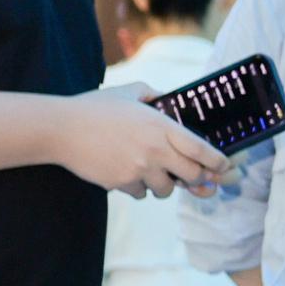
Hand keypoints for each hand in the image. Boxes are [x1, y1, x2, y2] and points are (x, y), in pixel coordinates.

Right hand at [58, 89, 225, 198]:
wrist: (60, 128)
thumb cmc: (95, 107)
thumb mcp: (130, 91)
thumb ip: (154, 95)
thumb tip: (169, 99)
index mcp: (161, 126)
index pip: (202, 150)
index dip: (218, 162)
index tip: (225, 167)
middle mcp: (155, 149)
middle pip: (192, 176)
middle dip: (195, 179)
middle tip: (190, 176)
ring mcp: (139, 168)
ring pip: (166, 189)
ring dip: (163, 184)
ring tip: (150, 172)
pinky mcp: (122, 182)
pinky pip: (141, 194)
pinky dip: (138, 188)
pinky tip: (126, 173)